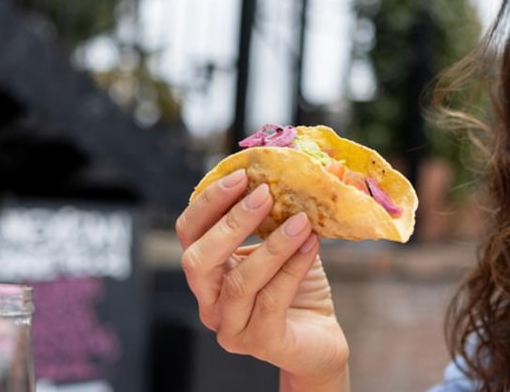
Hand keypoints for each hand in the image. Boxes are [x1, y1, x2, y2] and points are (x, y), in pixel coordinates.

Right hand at [176, 170, 349, 388]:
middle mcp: (209, 301)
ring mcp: (229, 326)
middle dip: (230, 222)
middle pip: (197, 260)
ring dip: (272, 246)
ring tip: (302, 221)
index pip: (189, 232)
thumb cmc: (297, 287)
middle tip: (265, 194)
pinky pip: (271, 301)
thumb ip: (280, 213)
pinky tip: (312, 246)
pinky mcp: (259, 342)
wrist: (320, 339)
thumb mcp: (285, 244)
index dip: (209, 202)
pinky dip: (293, 268)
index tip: (242, 174)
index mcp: (208, 272)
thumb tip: (302, 167)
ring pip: (239, 282)